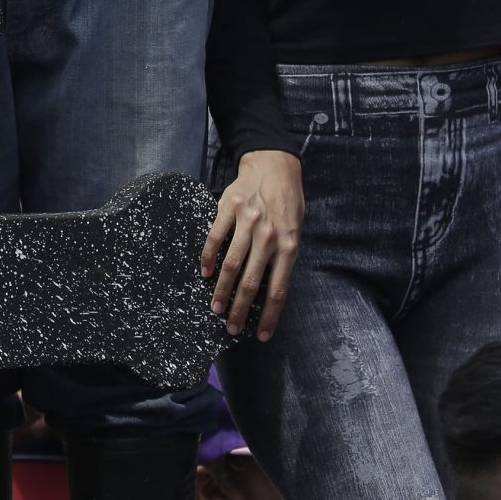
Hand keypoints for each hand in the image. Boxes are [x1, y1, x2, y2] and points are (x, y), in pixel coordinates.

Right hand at [201, 151, 303, 338]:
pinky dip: (208, 258)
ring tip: (216, 307)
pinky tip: (206, 273)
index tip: (262, 335)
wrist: (274, 165)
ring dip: (222, 290)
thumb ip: (283, 257)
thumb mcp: (295, 231)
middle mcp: (269, 235)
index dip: (270, 315)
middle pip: (250, 282)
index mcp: (289, 244)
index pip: (278, 289)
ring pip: (231, 264)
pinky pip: (215, 238)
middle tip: (231, 327)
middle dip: (240, 309)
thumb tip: (267, 290)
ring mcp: (248, 221)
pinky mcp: (228, 207)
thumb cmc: (287, 203)